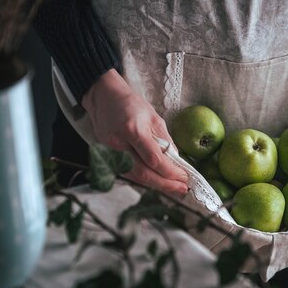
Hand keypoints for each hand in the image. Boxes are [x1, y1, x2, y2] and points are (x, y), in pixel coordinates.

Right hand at [82, 69, 188, 194]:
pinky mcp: (106, 157)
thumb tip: (177, 161)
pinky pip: (128, 173)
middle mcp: (119, 144)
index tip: (184, 176)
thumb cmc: (130, 104)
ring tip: (173, 188)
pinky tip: (157, 181)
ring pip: (136, 177)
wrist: (103, 98)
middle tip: (182, 189)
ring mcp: (110, 152)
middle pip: (144, 174)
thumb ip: (165, 140)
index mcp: (133, 130)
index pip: (154, 160)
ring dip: (156, 185)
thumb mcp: (153, 117)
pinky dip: (144, 179)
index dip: (170, 172)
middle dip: (165, 184)